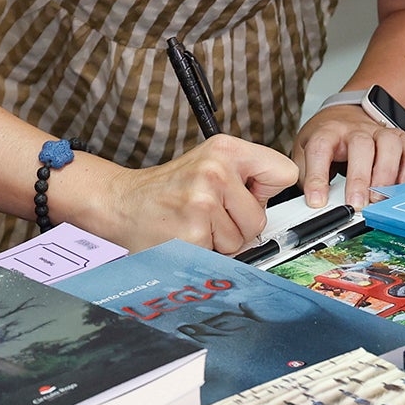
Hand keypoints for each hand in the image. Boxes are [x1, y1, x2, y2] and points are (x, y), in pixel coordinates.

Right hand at [72, 136, 296, 253]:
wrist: (120, 202)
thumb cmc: (167, 188)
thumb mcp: (209, 163)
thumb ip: (246, 175)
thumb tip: (275, 200)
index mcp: (226, 149)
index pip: (284, 172)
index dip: (267, 192)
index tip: (252, 195)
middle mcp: (216, 171)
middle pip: (261, 218)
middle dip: (238, 226)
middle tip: (209, 215)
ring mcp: (203, 202)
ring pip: (240, 240)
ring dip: (219, 241)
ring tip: (194, 224)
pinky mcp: (193, 232)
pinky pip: (219, 255)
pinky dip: (203, 252)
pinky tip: (184, 235)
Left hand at [294, 103, 404, 209]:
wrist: (347, 115)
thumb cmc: (328, 139)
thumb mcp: (304, 151)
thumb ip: (306, 174)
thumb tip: (312, 201)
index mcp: (328, 131)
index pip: (321, 149)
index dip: (318, 176)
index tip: (317, 201)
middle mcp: (356, 130)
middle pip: (361, 146)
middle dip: (359, 178)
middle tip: (356, 203)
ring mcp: (380, 132)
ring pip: (389, 145)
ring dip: (386, 174)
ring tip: (379, 198)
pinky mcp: (400, 139)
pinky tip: (404, 186)